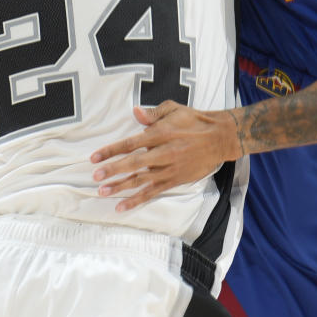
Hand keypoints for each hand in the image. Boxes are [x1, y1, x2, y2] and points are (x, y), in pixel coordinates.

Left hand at [91, 101, 240, 210]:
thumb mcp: (174, 110)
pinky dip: (137, 200)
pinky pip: (153, 192)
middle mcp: (164, 153)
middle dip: (113, 170)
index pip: (131, 143)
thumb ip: (153, 114)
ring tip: (103, 192)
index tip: (95, 157)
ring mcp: (170, 169)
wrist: (221, 138)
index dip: (112, 150)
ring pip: (141, 180)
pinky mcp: (175, 180)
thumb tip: (134, 112)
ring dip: (121, 187)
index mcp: (161, 134)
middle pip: (134, 164)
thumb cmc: (195, 121)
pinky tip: (122, 206)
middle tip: (96, 177)